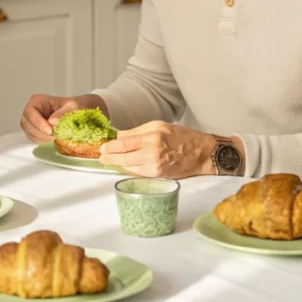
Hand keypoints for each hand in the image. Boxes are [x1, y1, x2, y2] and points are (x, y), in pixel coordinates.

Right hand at [19, 93, 108, 143]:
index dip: (37, 122)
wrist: (81, 111)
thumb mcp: (73, 106)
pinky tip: (54, 143)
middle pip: (27, 124)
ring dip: (42, 139)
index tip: (50, 130)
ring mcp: (33, 123)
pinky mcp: (37, 132)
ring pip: (30, 133)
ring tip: (56, 142)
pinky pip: (36, 139)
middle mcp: (32, 111)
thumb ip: (63, 112)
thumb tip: (52, 122)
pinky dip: (44, 142)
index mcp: (38, 101)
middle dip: (40, 133)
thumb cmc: (76, 105)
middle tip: (54, 139)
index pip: (30, 111)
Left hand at [98, 121, 216, 178]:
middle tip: (101, 157)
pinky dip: (129, 169)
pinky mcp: (157, 175)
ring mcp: (155, 166)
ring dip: (117, 164)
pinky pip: (138, 172)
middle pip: (124, 157)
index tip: (102, 147)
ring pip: (129, 167)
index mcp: (153, 137)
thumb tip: (119, 137)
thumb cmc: (182, 137)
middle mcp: (152, 153)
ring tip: (108, 161)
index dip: (111, 146)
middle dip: (110, 157)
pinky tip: (122, 166)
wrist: (200, 153)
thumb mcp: (159, 126)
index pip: (125, 143)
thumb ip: (137, 131)